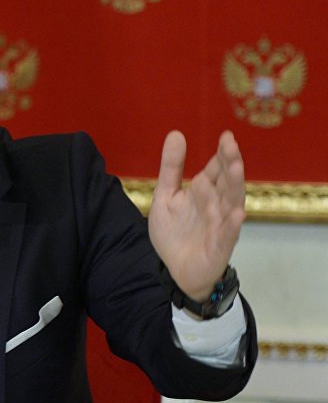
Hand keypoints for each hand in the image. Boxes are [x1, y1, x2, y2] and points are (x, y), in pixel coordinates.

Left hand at [148, 130, 245, 300]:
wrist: (175, 269)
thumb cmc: (175, 231)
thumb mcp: (166, 195)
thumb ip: (171, 167)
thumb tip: (175, 133)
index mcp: (206, 192)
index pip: (216, 169)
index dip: (222, 153)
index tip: (226, 136)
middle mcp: (218, 206)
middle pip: (227, 182)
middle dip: (230, 164)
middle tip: (230, 145)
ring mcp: (220, 227)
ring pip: (230, 204)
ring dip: (234, 187)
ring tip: (235, 168)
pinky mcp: (219, 248)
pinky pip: (227, 235)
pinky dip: (231, 224)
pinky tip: (236, 212)